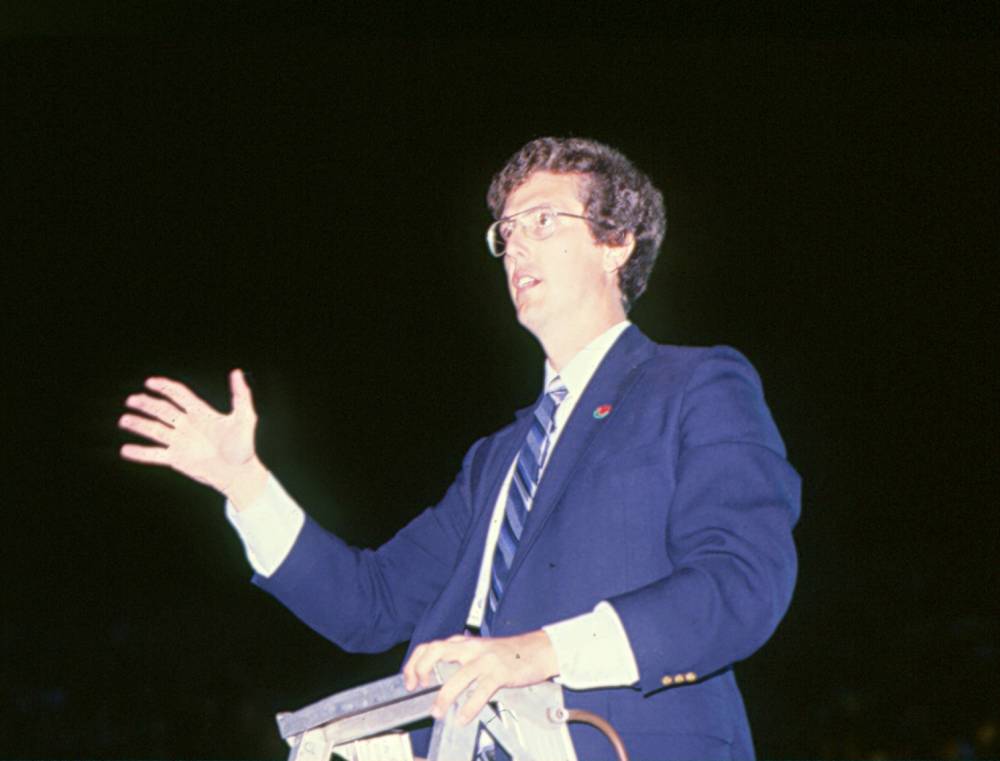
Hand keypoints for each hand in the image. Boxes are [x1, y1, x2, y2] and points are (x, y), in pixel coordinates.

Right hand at [119, 369, 267, 507]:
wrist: (239, 473)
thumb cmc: (243, 446)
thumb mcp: (245, 417)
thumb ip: (240, 395)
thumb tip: (237, 372)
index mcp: (201, 413)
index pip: (179, 395)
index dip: (165, 387)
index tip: (150, 382)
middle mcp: (187, 425)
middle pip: (162, 410)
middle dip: (146, 404)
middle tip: (131, 400)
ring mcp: (180, 442)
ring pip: (155, 430)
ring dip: (139, 425)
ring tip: (124, 420)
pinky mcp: (176, 459)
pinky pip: (154, 455)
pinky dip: (140, 453)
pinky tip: (125, 450)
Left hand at [403, 630, 558, 724]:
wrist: (538, 650)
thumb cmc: (509, 653)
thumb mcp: (479, 652)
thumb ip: (460, 661)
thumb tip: (438, 679)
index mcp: (463, 643)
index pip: (430, 647)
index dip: (415, 663)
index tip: (409, 680)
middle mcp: (471, 648)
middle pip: (437, 651)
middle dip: (420, 670)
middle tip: (416, 688)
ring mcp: (485, 659)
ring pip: (457, 675)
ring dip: (444, 696)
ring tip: (438, 711)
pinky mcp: (500, 672)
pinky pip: (480, 691)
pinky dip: (469, 706)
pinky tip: (464, 717)